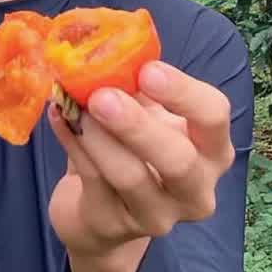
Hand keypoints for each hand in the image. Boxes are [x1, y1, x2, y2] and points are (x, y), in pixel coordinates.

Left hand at [47, 60, 234, 262]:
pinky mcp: (113, 226)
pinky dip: (71, 142)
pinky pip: (91, 180)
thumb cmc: (134, 148)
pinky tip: (57, 116)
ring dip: (96, 135)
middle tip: (103, 96)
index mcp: (213, 150)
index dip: (184, 94)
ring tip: (72, 104)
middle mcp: (196, 190)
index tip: (148, 70)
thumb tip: (109, 45)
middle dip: (138, 126)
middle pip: (179, 161)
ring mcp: (157, 216)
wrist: (101, 210)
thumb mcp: (148, 114)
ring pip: (129, 177)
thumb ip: (138, 86)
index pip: (214, 117)